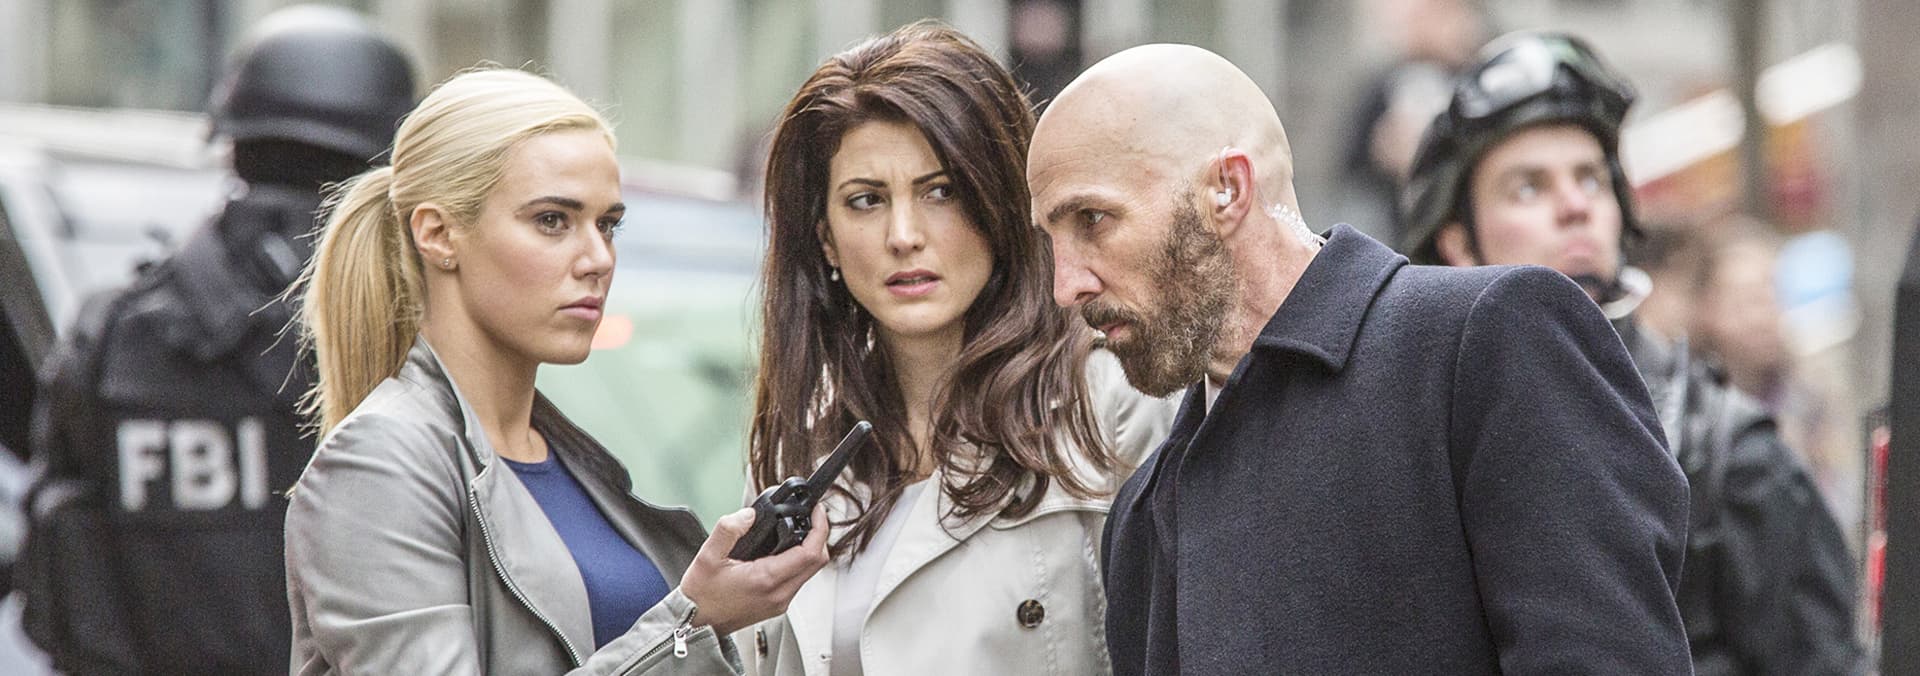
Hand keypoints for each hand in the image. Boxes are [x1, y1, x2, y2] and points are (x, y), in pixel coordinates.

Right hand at [680, 503, 830, 634]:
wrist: (694, 625)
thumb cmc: (700, 596)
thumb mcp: (707, 556)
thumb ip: (729, 529)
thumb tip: (749, 514)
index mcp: (766, 580)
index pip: (810, 553)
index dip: (819, 528)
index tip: (816, 511)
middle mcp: (779, 594)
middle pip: (817, 562)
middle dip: (818, 536)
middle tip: (810, 517)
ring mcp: (780, 602)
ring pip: (810, 572)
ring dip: (809, 549)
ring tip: (797, 529)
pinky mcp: (777, 605)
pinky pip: (798, 580)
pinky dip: (799, 562)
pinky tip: (785, 550)